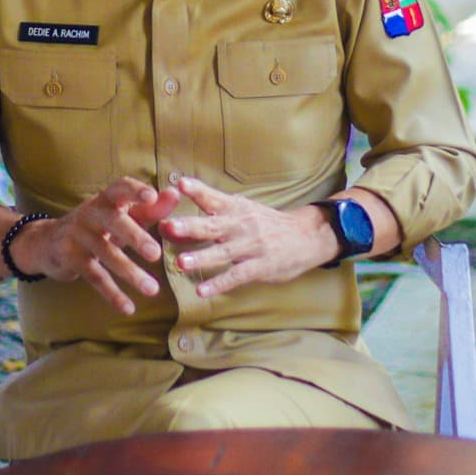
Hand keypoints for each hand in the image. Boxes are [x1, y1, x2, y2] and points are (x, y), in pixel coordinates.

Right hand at [24, 178, 180, 314]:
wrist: (48, 242)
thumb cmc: (99, 226)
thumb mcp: (122, 215)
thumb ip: (150, 208)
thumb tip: (176, 195)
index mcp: (106, 199)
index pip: (120, 188)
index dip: (135, 190)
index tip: (152, 196)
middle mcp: (90, 213)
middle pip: (113, 222)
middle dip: (135, 237)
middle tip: (156, 254)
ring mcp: (78, 235)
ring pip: (106, 254)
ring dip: (130, 273)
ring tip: (153, 290)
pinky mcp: (70, 257)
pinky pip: (94, 276)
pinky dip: (112, 293)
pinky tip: (129, 308)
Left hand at [159, 175, 338, 298]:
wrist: (306, 236)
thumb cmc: (266, 223)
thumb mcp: (243, 212)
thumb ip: (210, 216)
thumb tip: (171, 222)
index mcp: (236, 209)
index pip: (214, 198)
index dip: (198, 190)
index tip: (180, 183)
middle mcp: (242, 225)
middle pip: (213, 225)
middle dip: (190, 226)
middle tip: (169, 226)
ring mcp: (252, 246)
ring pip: (223, 252)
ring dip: (201, 257)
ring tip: (180, 263)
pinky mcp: (261, 267)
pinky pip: (237, 276)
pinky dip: (219, 284)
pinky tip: (202, 291)